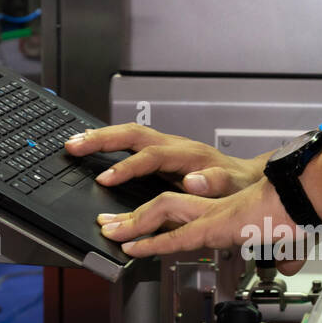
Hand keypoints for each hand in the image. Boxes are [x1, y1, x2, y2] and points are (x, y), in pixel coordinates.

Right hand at [64, 123, 264, 196]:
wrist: (248, 178)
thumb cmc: (239, 186)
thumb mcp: (233, 188)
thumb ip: (214, 182)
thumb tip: (194, 180)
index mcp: (188, 155)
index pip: (150, 156)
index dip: (127, 167)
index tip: (106, 179)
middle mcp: (175, 145)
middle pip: (132, 134)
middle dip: (101, 139)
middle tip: (74, 146)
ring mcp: (167, 147)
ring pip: (129, 134)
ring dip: (101, 137)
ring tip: (74, 143)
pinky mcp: (162, 153)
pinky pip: (132, 143)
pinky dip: (110, 143)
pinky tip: (93, 148)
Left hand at [96, 178, 308, 275]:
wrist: (315, 195)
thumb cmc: (306, 210)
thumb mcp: (293, 238)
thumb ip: (286, 253)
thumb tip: (288, 266)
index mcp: (230, 207)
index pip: (187, 209)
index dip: (162, 218)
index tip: (145, 226)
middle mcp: (217, 204)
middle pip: (164, 203)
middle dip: (133, 215)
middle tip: (110, 225)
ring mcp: (215, 211)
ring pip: (161, 209)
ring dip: (132, 223)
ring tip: (110, 234)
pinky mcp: (218, 223)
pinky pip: (177, 234)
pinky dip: (152, 242)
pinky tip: (134, 249)